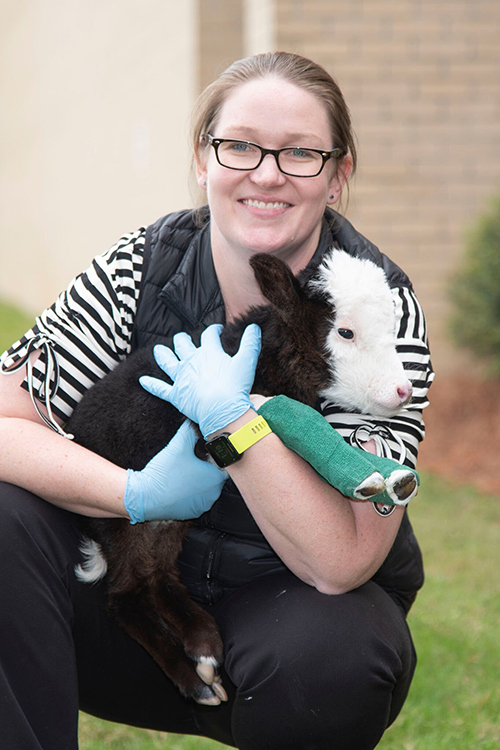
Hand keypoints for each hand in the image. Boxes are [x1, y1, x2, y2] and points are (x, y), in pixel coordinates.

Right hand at [124, 420, 225, 522]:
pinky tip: (181, 485)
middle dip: (208, 469)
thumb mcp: (178, 445)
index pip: (223, 464)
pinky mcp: (192, 513)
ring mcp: (203, 506)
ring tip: (186, 473)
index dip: (215, 457)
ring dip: (200, 482)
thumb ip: (189, 431)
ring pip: (207, 490)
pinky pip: (197, 500)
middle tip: (196, 461)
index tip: (206, 453)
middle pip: (216, 477)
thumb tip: (193, 422)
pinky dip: (191, 494)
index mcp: (215, 478)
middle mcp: (213, 494)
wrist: (145, 495)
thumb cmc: (165, 472)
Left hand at [140, 323, 261, 437]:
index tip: (217, 330)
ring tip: (158, 350)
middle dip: (182, 339)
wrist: (222, 409)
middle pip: (183, 344)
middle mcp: (192, 361)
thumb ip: (250, 343)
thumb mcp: (247, 361)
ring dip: (163, 355)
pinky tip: (142, 380)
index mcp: (209, 352)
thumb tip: (254, 326)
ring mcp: (181, 377)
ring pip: (168, 362)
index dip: (213, 330)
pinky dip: (151, 384)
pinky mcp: (176, 395)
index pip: (209, 335)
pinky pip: (160, 388)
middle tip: (182, 338)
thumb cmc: (235, 386)